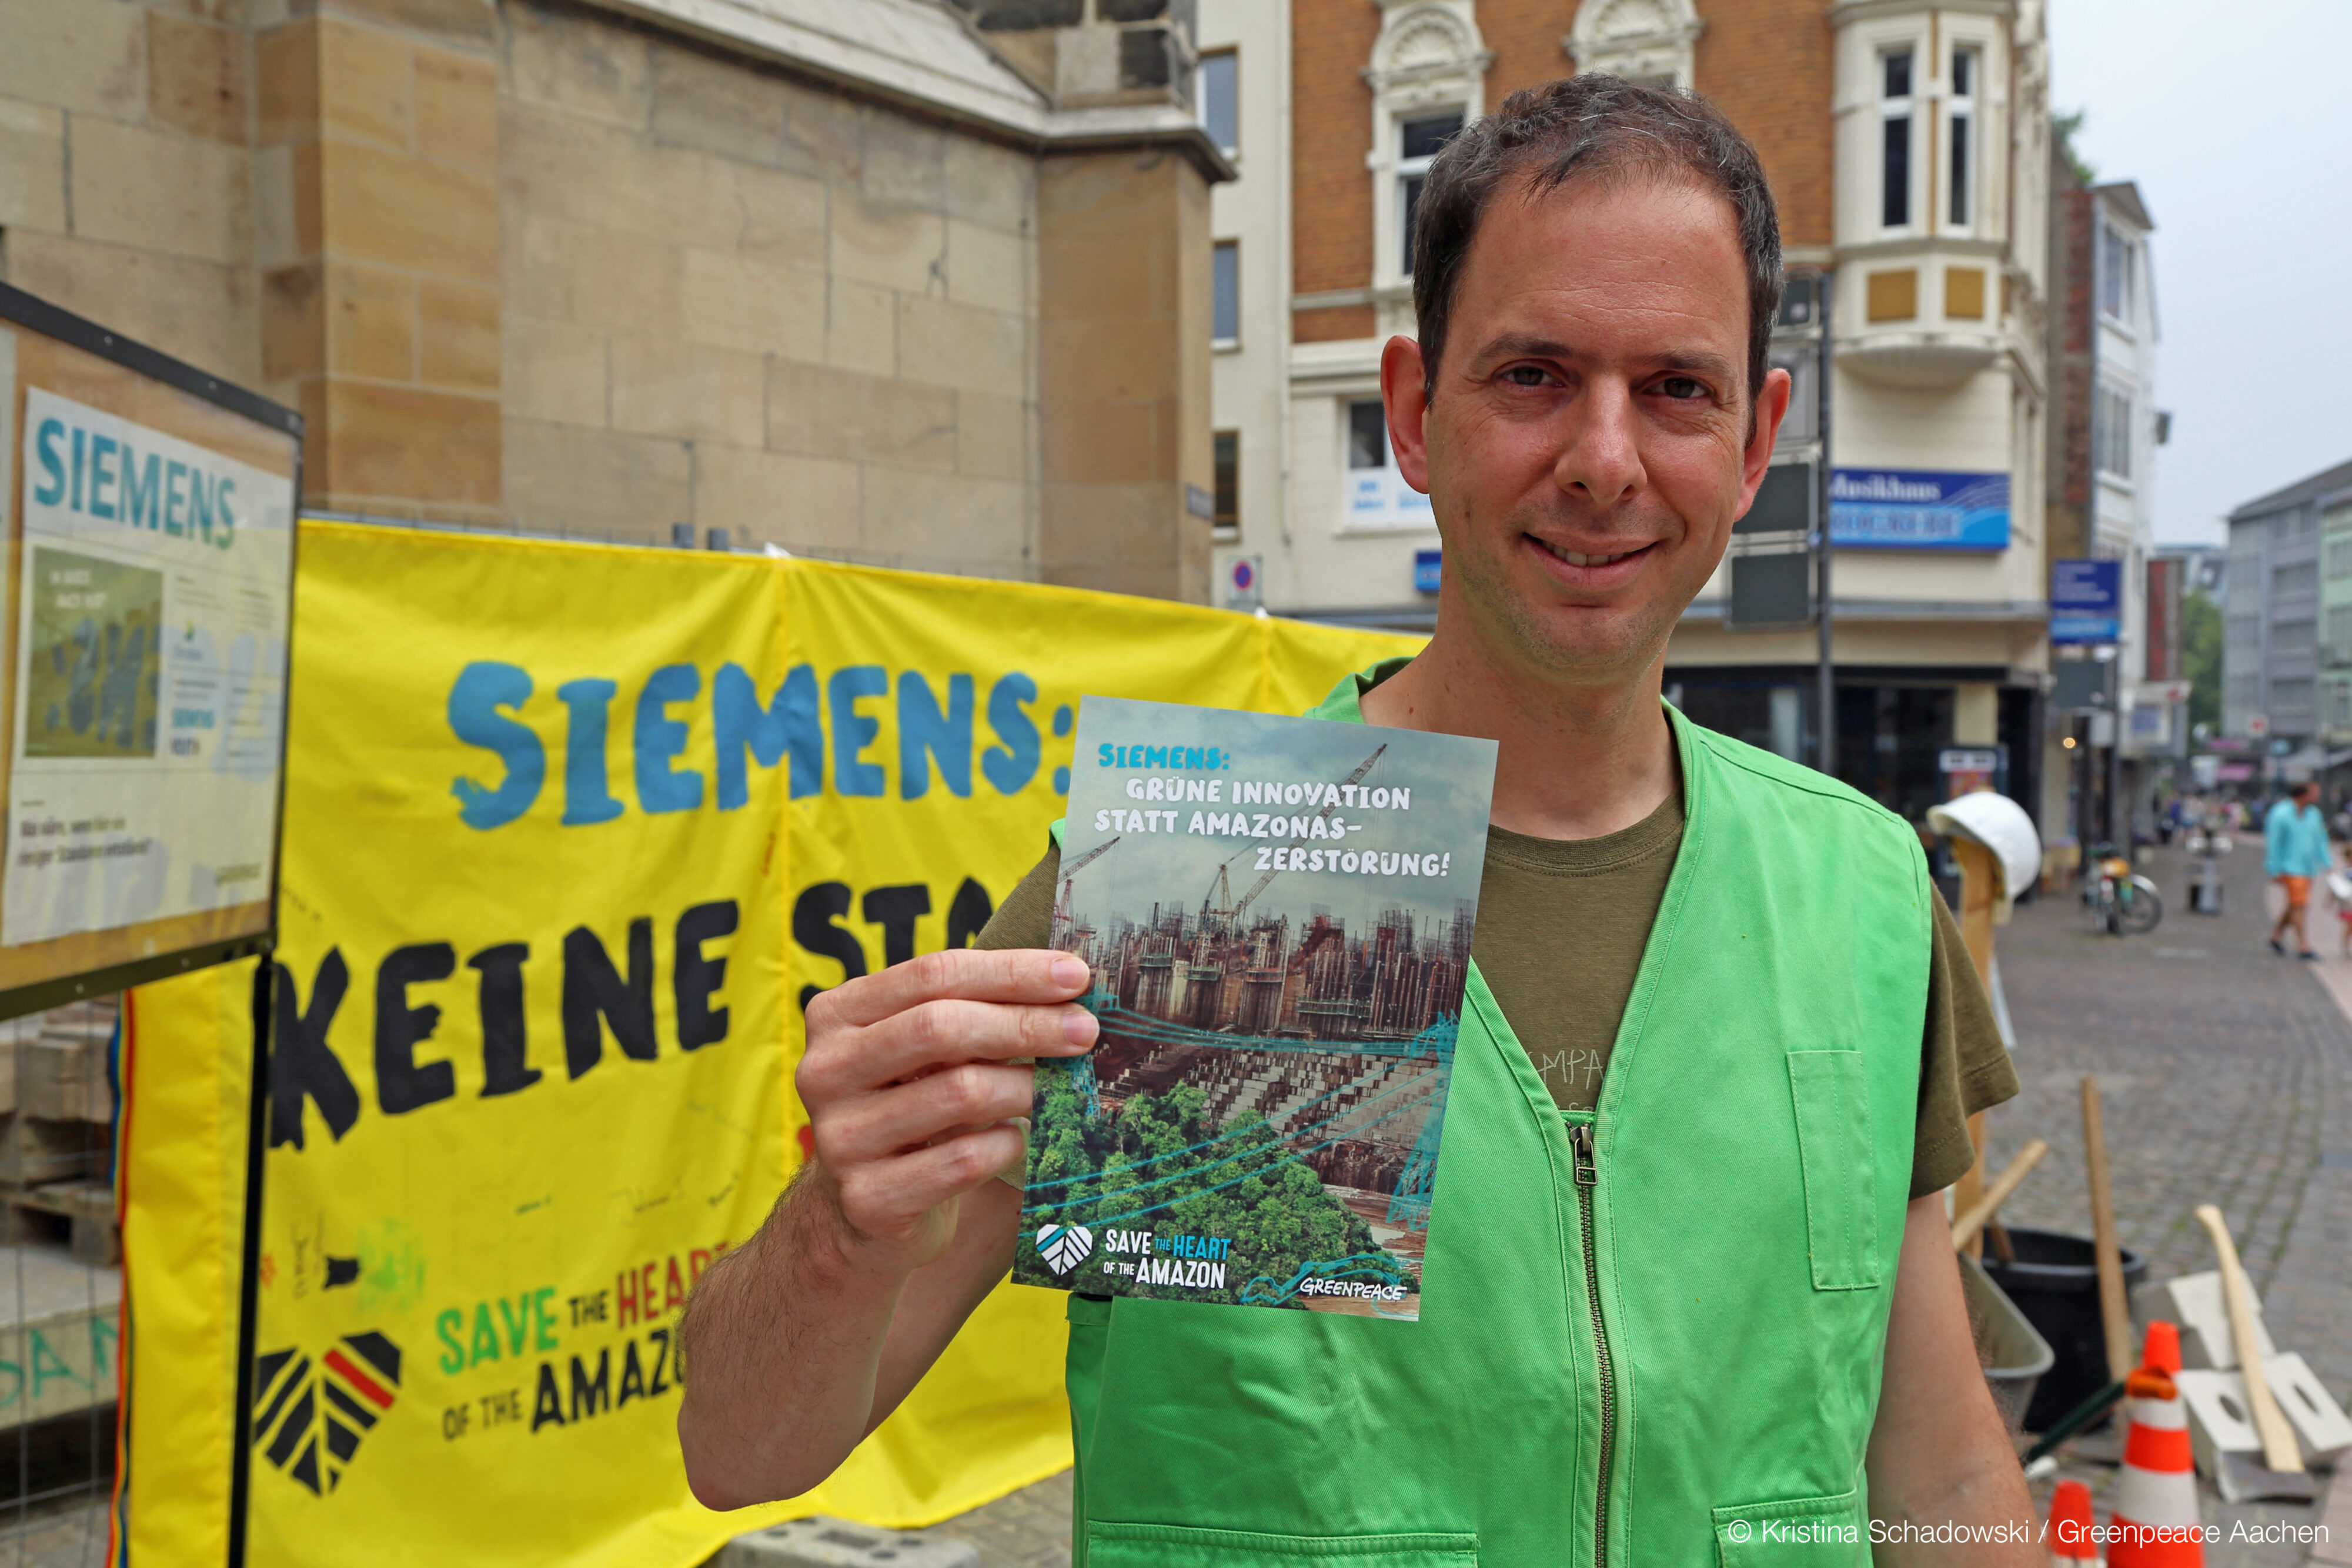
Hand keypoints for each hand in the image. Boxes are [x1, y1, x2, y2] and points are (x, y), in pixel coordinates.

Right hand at [796, 949, 1097, 1277]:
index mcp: (837, 1014)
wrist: (860, 1214)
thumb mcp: (921, 1052)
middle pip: (941, 1027)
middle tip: (1086, 1031)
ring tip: (1062, 1087)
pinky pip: (964, 1160)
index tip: (1077, 976)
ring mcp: (840, 1138)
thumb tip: (1070, 986)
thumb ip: (971, 1013)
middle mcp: (825, 1071)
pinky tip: (1020, 1139)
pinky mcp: (868, 1199)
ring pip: (959, 1093)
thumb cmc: (909, 1108)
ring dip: (1026, 1086)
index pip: (933, 974)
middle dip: (1026, 1024)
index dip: (1012, 971)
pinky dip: (1007, 1143)